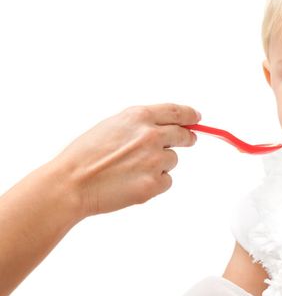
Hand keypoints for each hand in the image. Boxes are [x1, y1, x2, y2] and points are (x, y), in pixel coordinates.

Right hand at [50, 103, 199, 216]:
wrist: (72, 183)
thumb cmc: (86, 155)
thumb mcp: (112, 125)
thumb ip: (140, 124)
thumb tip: (166, 125)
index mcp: (139, 117)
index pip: (176, 112)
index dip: (189, 114)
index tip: (196, 117)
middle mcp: (151, 135)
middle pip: (183, 135)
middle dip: (186, 138)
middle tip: (187, 141)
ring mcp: (155, 160)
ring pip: (172, 160)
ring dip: (161, 164)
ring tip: (133, 169)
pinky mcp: (154, 183)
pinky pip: (166, 181)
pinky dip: (155, 183)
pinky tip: (133, 182)